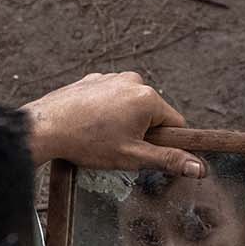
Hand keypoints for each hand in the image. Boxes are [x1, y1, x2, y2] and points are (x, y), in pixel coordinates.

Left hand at [20, 72, 204, 174]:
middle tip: (119, 146)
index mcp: (148, 97)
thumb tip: (199, 167)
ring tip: (101, 136)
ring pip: (131, 105)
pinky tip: (91, 125)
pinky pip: (111, 97)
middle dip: (142, 131)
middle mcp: (133, 81)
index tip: (147, 152)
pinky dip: (106, 111)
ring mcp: (111, 77)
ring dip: (124, 121)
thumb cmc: (87, 142)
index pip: (175, 123)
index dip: (166, 142)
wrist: (45, 127)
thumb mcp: (133, 156)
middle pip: (153, 112)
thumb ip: (169, 160)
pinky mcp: (94, 79)